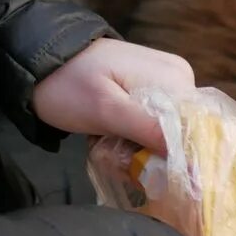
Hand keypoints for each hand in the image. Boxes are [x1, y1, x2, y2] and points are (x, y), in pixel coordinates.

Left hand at [33, 38, 194, 152]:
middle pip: (183, 132)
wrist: (39, 63)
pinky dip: (136, 138)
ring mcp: (164, 82)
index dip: (179, 156)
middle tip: (120, 159)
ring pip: (168, 132)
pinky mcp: (150, 90)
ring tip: (111, 147)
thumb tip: (192, 163)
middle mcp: (178, 77)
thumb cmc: (68, 84)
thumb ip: (148, 130)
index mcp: (175, 77)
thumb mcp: (106, 110)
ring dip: (143, 148)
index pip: (196, 128)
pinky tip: (114, 139)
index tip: (149, 173)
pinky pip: (155, 124)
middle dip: (156, 154)